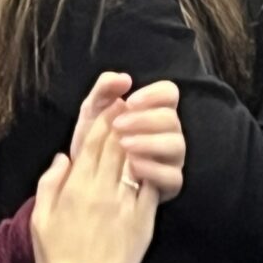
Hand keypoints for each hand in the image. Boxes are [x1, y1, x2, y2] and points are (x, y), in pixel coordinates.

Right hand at [27, 96, 158, 262]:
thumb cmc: (57, 255)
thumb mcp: (40, 218)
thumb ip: (49, 183)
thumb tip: (62, 157)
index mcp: (76, 187)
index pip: (91, 144)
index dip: (103, 121)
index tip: (111, 105)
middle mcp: (101, 190)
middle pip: (115, 146)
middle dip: (123, 122)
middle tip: (131, 104)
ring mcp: (124, 204)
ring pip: (134, 162)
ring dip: (139, 140)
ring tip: (144, 124)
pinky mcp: (143, 220)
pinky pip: (150, 187)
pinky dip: (152, 170)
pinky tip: (155, 158)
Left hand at [67, 72, 185, 199]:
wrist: (86, 178)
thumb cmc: (95, 140)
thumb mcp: (93, 111)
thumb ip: (104, 89)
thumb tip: (125, 78)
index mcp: (155, 110)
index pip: (170, 93)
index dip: (153, 94)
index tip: (130, 101)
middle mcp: (168, 132)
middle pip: (172, 118)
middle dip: (145, 119)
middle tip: (118, 125)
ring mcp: (172, 158)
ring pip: (176, 145)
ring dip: (149, 142)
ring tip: (123, 145)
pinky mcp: (170, 183)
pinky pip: (172, 176)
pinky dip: (153, 169)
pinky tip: (131, 166)